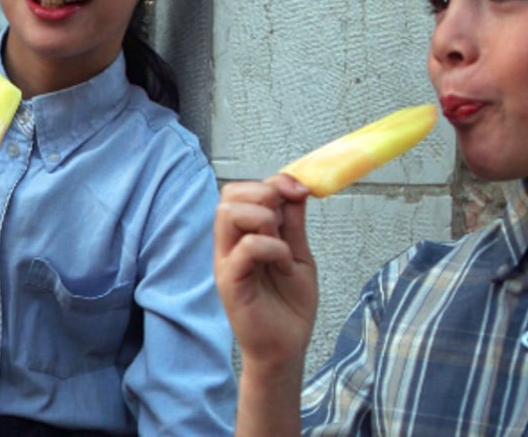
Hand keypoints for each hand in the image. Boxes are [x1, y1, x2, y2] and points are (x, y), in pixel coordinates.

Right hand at [214, 174, 317, 371]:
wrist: (287, 346)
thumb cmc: (289, 305)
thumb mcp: (299, 254)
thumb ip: (293, 224)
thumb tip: (296, 189)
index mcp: (244, 234)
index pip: (243, 190)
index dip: (274, 181)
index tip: (301, 191)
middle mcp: (229, 244)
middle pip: (229, 194)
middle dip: (264, 194)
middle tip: (285, 221)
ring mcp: (227, 261)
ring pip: (228, 213)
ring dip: (264, 219)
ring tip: (283, 245)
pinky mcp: (230, 282)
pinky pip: (246, 247)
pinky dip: (272, 248)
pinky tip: (285, 265)